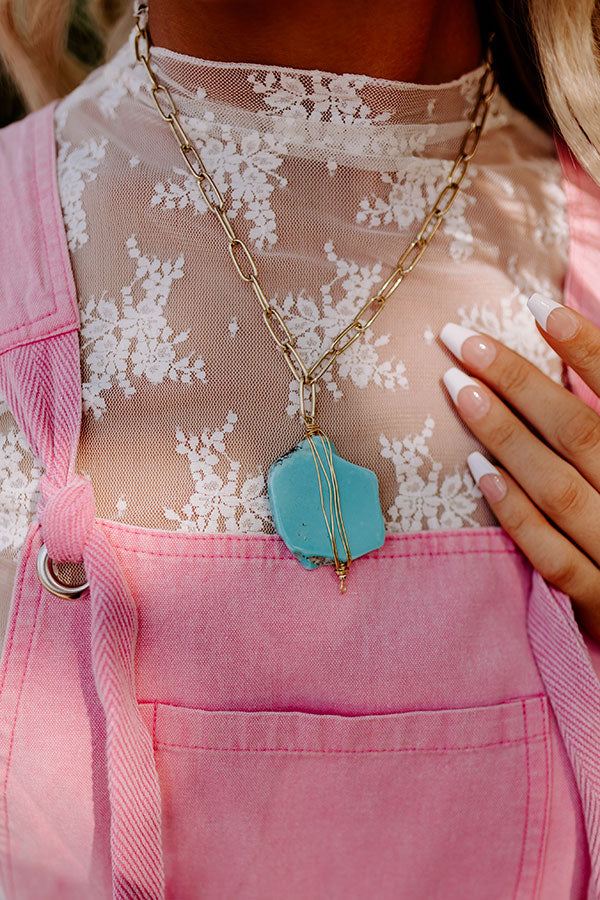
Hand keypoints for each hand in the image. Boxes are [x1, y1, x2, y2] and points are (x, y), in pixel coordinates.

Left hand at [439, 293, 599, 643]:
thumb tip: (570, 369)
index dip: (588, 350)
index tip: (539, 308)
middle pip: (579, 431)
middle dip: (518, 381)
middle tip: (461, 341)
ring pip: (560, 487)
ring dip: (506, 437)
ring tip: (457, 388)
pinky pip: (555, 557)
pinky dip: (518, 515)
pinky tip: (480, 475)